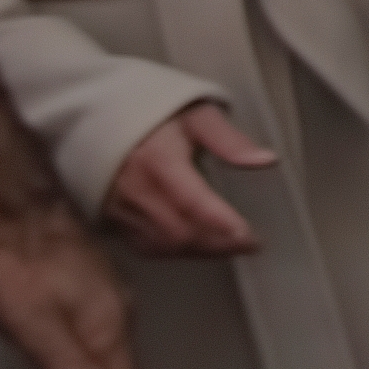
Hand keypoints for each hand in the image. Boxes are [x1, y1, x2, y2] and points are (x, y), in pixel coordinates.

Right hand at [103, 101, 272, 260]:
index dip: (221, 223)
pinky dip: (174, 252)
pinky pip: (144, 246)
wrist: (104, 120)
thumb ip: (230, 140)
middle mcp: (136, 189)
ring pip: (163, 244)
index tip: (249, 236)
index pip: (192, 202)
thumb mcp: (198, 116)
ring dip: (199, 252)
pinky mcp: (112, 219)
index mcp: (159, 160)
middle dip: (218, 244)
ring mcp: (120, 207)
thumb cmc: (157, 117)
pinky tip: (197, 247)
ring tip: (229, 247)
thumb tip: (264, 160)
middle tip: (249, 244)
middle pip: (179, 232)